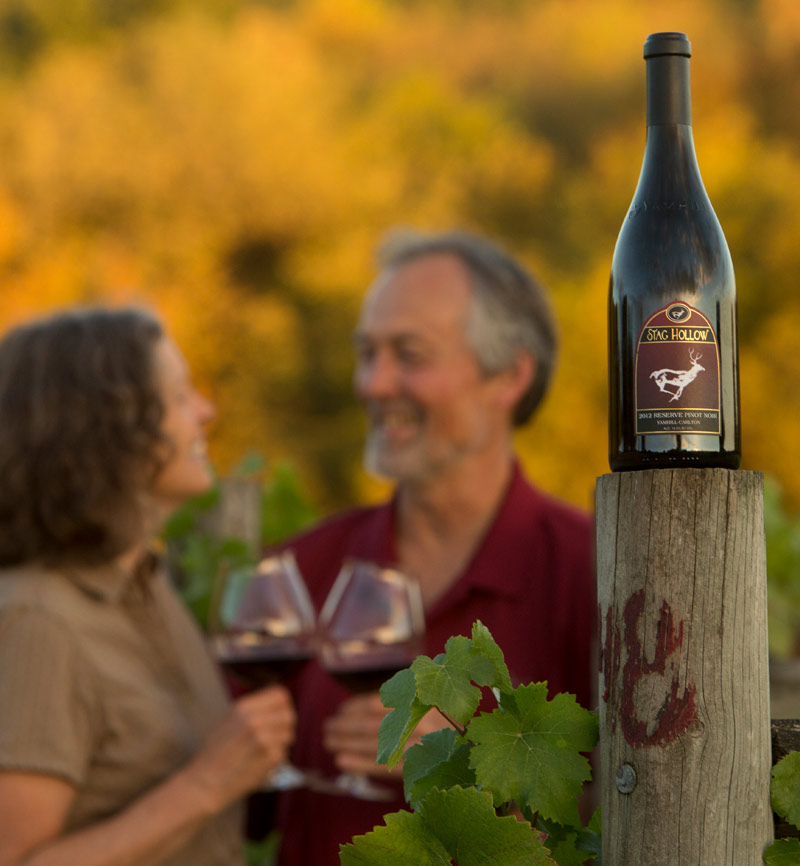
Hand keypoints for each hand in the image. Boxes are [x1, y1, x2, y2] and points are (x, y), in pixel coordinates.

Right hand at [181, 685, 295, 810]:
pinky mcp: (269, 758)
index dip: (283, 705)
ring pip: (289, 735)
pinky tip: (258, 764)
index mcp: (244, 707)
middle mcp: (255, 719)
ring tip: (262, 752)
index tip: (278, 715)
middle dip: (285, 726)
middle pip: (289, 715)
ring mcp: (263, 739)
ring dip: (280, 744)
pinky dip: (275, 761)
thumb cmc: (215, 753)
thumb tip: (279, 706)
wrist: (203, 783)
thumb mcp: (229, 720)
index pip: (281, 695)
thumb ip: (253, 711)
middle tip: (274, 736)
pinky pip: (284, 754)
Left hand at [323, 692, 446, 778]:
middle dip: (347, 725)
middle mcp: (419, 723)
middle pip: (373, 724)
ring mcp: (419, 746)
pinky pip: (385, 767)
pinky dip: (361, 763)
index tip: (341, 710)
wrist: (475, 750)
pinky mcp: (419, 769)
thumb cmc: (451, 721)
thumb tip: (373, 698)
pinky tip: (342, 761)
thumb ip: (410, 693)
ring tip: (328, 742)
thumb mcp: (434, 698)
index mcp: (421, 702)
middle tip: (327, 727)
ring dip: (348, 742)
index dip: (357, 707)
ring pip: (375, 744)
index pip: (381, 704)